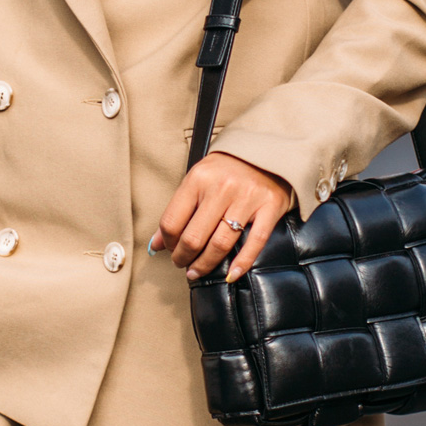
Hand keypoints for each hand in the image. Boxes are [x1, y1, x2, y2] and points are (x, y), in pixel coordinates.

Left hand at [152, 153, 292, 282]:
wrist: (266, 152)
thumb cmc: (227, 169)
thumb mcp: (197, 180)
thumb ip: (178, 210)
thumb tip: (156, 244)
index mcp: (198, 178)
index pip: (172, 221)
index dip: (167, 242)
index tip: (170, 249)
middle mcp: (222, 187)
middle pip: (194, 237)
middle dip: (183, 257)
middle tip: (182, 264)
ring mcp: (247, 198)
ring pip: (220, 244)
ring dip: (205, 264)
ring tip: (198, 270)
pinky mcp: (269, 207)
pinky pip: (254, 243)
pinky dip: (241, 263)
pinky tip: (231, 274)